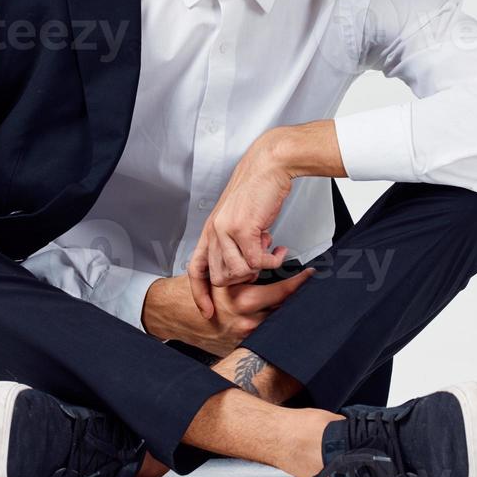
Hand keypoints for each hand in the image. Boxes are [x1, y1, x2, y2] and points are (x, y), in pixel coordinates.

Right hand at [142, 270, 314, 356]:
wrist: (170, 314)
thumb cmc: (191, 291)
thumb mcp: (216, 273)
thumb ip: (244, 267)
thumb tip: (270, 252)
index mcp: (239, 299)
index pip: (281, 292)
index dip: (299, 283)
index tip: (311, 275)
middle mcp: (244, 321)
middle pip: (284, 311)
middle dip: (299, 300)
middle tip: (312, 290)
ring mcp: (243, 337)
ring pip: (277, 324)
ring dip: (287, 314)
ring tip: (300, 304)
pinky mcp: (239, 347)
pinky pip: (264, 336)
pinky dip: (273, 327)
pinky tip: (281, 321)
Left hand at [186, 134, 295, 317]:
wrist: (269, 165)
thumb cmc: (258, 188)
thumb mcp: (240, 217)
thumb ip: (236, 240)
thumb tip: (246, 265)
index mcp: (211, 229)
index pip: (197, 269)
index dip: (199, 294)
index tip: (208, 312)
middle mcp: (214, 231)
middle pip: (221, 277)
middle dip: (243, 278)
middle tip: (260, 263)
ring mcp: (226, 230)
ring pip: (239, 273)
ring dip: (258, 269)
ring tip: (270, 252)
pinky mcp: (243, 228)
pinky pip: (258, 262)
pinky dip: (273, 261)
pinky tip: (280, 249)